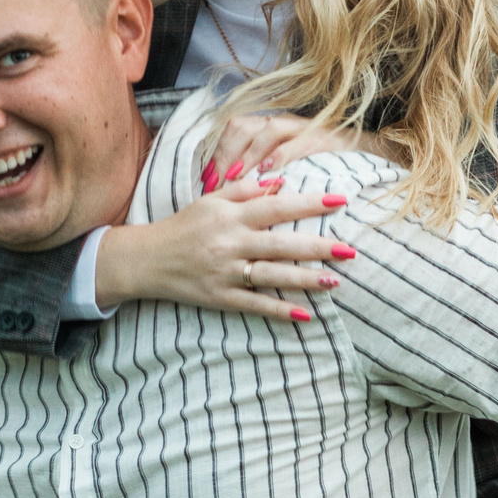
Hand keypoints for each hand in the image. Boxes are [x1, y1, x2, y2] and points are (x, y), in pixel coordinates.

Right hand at [93, 174, 355, 323]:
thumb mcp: (211, 200)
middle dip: (317, 247)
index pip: (277, 207)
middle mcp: (230, 243)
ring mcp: (225, 273)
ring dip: (305, 280)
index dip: (309, 203)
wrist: (147, 260)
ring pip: (272, 276)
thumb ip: (246, 190)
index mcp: (230, 216)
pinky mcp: (220, 298)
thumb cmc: (184, 226)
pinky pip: (255, 305)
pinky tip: (306, 315)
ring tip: (335, 282)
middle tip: (350, 249)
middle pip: (280, 244)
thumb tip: (281, 183)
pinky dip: (279, 310)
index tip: (340, 201)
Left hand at [202, 108, 407, 180]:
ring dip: (247, 157)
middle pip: (243, 125)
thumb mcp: (295, 170)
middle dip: (225, 154)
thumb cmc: (332, 170)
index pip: (234, 130)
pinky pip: (298, 143)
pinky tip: (268, 178)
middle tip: (214, 184)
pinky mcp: (326, 137)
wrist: (380, 158)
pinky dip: (280, 159)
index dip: (217, 153)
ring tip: (235, 180)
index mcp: (275, 128)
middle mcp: (287, 122)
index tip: (205, 182)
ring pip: (266, 130)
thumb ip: (265, 175)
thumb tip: (231, 192)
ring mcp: (307, 126)